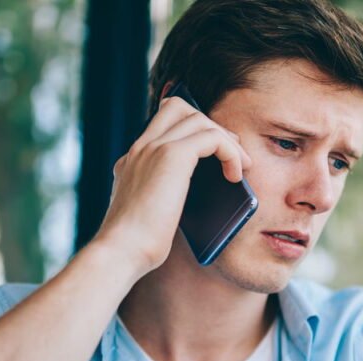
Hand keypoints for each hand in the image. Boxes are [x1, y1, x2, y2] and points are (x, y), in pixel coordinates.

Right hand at [89, 96, 251, 276]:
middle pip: (178, 107)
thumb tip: (186, 197)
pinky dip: (230, 152)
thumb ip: (162, 196)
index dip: (191, 130)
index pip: (162, 123)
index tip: (212, 153)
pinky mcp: (171, 155)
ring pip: (199, 118)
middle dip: (210, 125)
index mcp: (132, 160)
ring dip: (226, 140)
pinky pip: (212, 137)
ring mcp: (153, 147)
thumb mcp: (148, 213)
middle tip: (231, 152)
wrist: (121, 251)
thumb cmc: (136, 245)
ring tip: (240, 167)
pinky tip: (234, 176)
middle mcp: (141, 148)